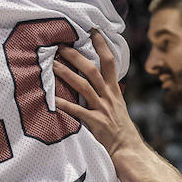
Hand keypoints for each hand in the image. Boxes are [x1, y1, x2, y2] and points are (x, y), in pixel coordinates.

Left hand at [53, 30, 146, 158]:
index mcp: (114, 91)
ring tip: (52, 66)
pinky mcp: (96, 123)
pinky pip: (78, 111)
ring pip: (84, 86)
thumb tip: (101, 80)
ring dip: (67, 74)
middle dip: (76, 56)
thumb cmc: (121, 130)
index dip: (102, 45)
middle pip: (92, 70)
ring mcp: (102, 109)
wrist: (130, 151)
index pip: (109, 62)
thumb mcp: (118, 107)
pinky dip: (66, 104)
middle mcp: (109, 96)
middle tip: (62, 46)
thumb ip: (108, 93)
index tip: (93, 30)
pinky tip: (53, 99)